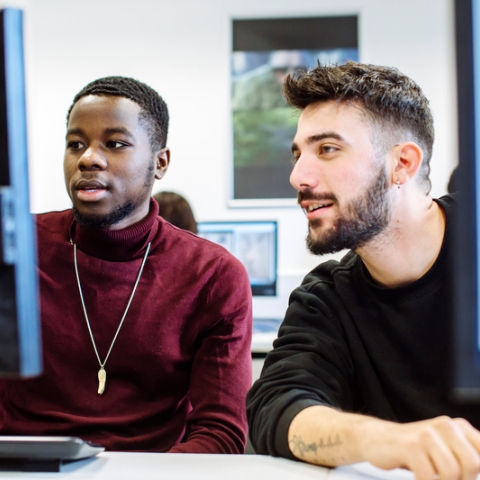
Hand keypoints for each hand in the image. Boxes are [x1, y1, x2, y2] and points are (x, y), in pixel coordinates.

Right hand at [361, 416, 479, 479]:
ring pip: (452, 473)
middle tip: (442, 477)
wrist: (378, 439)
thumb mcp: (446, 450)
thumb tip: (478, 472)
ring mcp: (427, 434)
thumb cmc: (416, 451)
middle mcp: (446, 425)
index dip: (475, 472)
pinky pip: (428, 477)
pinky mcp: (410, 446)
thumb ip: (467, 459)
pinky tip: (417, 478)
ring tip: (429, 477)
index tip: (462, 476)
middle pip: (473, 464)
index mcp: (459, 427)